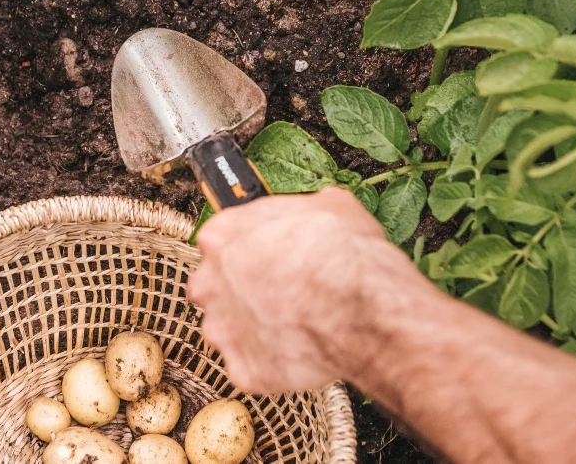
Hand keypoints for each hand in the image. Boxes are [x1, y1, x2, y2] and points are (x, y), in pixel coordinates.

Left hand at [188, 187, 421, 393]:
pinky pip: (253, 367)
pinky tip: (301, 351)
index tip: (267, 256)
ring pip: (230, 330)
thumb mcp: (329, 204)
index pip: (221, 240)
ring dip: (254, 329)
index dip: (250, 249)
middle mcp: (210, 282)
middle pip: (217, 287)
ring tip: (294, 325)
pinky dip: (272, 363)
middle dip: (243, 291)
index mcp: (222, 235)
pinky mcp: (243, 369)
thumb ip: (301, 211)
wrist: (365, 306)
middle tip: (282, 292)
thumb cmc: (346, 253)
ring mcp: (224, 330)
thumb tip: (314, 211)